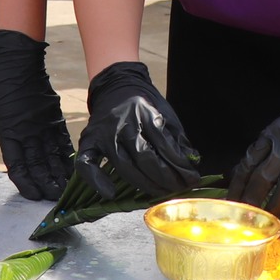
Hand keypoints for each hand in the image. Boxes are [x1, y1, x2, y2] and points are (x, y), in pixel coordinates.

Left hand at [0, 30, 74, 200]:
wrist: (17, 58)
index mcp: (9, 131)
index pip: (18, 164)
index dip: (25, 183)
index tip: (32, 196)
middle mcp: (29, 131)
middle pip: (39, 164)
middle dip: (46, 185)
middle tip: (53, 202)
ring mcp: (45, 124)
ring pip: (53, 156)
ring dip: (59, 175)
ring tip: (64, 192)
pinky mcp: (55, 117)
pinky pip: (62, 142)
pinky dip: (66, 157)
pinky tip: (70, 169)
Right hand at [77, 61, 199, 200]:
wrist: (116, 86)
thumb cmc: (144, 104)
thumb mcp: (166, 113)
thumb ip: (177, 138)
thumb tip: (191, 163)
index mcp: (145, 112)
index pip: (164, 145)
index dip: (180, 165)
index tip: (192, 178)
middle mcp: (123, 123)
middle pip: (145, 158)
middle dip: (165, 178)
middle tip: (178, 188)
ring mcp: (104, 133)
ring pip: (124, 166)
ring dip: (144, 184)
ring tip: (160, 192)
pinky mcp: (89, 140)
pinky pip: (87, 163)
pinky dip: (96, 180)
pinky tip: (111, 193)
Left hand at [228, 78, 279, 220]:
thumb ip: (266, 148)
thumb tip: (238, 173)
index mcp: (274, 133)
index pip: (249, 162)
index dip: (238, 186)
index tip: (231, 204)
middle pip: (264, 176)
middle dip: (253, 201)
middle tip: (246, 219)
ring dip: (277, 206)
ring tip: (272, 221)